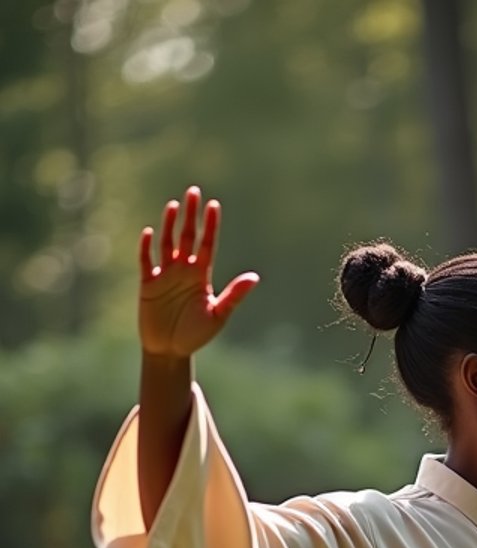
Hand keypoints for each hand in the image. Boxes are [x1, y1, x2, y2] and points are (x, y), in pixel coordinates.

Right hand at [138, 185, 258, 357]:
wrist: (170, 351)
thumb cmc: (196, 335)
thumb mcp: (217, 315)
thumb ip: (234, 295)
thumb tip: (254, 277)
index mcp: (202, 275)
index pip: (207, 244)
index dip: (210, 225)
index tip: (214, 206)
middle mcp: (184, 270)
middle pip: (187, 236)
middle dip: (191, 215)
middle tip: (194, 191)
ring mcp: (165, 275)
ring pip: (167, 243)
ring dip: (169, 224)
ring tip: (174, 205)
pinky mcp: (148, 284)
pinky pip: (146, 261)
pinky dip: (146, 247)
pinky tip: (149, 232)